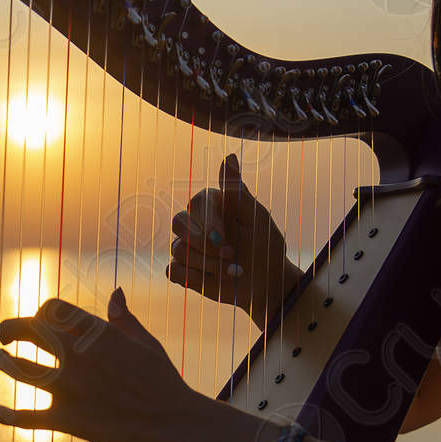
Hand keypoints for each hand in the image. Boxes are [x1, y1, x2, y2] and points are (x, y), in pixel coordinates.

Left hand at [0, 289, 203, 441]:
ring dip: (3, 361)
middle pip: (27, 330)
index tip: (38, 321)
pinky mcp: (67, 420)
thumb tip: (114, 293)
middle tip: (4, 336)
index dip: (39, 312)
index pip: (51, 308)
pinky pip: (24, 416)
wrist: (177, 425)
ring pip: (19, 368)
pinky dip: (4, 414)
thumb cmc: (166, 382)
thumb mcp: (146, 343)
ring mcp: (70, 388)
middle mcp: (78, 355)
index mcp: (97, 333)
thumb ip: (123, 319)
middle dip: (10, 329)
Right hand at [166, 153, 298, 328]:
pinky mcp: (186, 271)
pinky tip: (210, 280)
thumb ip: (238, 190)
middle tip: (229, 255)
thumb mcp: (257, 218)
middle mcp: (198, 223)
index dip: (207, 221)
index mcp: (215, 206)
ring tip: (232, 272)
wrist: (268, 285)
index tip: (224, 238)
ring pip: (177, 249)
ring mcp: (190, 247)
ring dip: (207, 264)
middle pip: (178, 222)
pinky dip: (190, 277)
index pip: (196, 202)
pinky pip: (172, 270)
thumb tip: (229, 156)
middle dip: (202, 243)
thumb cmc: (266, 248)